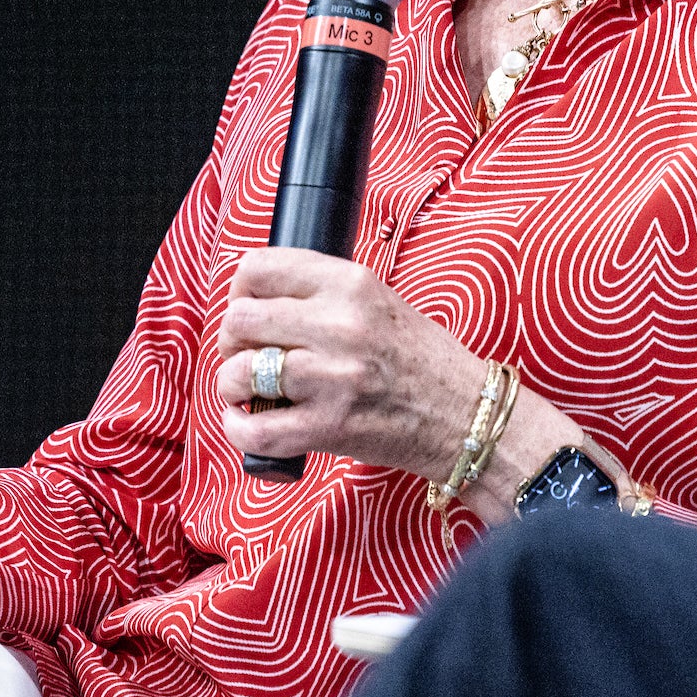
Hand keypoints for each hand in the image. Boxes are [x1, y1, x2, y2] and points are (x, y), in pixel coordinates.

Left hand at [214, 247, 488, 484]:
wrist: (466, 415)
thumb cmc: (421, 359)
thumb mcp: (379, 300)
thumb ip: (323, 293)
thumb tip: (257, 299)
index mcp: (351, 283)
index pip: (259, 268)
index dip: (240, 291)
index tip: (247, 308)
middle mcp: (339, 325)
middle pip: (241, 319)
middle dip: (231, 340)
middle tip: (245, 354)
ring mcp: (333, 378)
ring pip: (240, 371)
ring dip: (231, 384)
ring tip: (246, 390)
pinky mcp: (330, 427)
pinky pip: (256, 428)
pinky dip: (238, 429)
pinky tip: (246, 423)